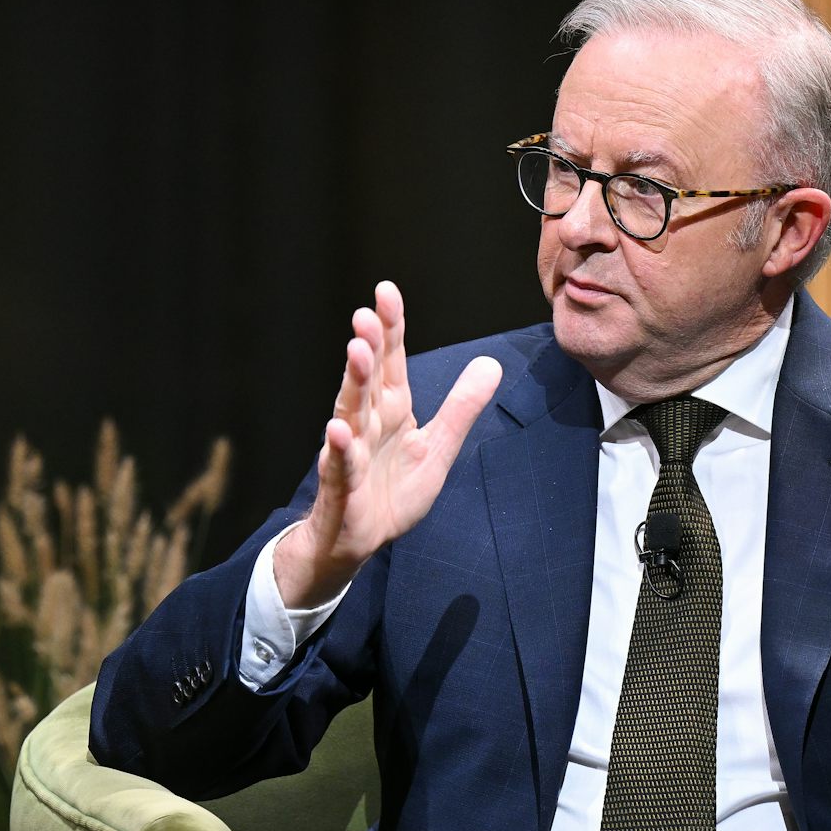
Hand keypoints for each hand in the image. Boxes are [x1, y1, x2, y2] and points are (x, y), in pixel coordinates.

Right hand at [274, 281, 502, 607]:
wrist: (360, 541)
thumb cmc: (392, 492)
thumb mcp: (438, 447)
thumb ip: (462, 408)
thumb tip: (491, 363)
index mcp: (392, 409)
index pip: (391, 361)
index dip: (391, 327)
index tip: (386, 290)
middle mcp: (368, 422)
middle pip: (369, 377)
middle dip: (369, 345)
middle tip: (366, 313)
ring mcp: (350, 450)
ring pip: (352, 410)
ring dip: (353, 382)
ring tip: (357, 352)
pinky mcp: (343, 484)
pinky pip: (342, 464)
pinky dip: (340, 447)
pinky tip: (339, 429)